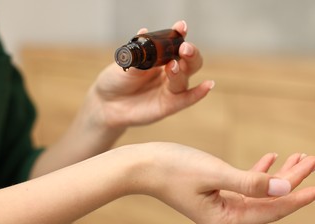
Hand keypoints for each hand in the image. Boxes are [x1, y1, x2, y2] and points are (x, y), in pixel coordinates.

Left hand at [86, 20, 213, 128]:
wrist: (106, 104)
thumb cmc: (117, 80)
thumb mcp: (125, 64)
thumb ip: (137, 54)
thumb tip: (144, 33)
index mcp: (160, 56)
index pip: (174, 43)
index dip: (179, 34)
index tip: (181, 27)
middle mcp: (170, 71)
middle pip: (189, 61)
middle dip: (190, 53)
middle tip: (183, 48)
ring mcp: (171, 89)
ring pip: (185, 78)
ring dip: (182, 70)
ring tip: (172, 66)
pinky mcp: (169, 105)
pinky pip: (187, 99)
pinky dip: (198, 93)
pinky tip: (208, 85)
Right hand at [128, 143, 314, 223]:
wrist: (142, 165)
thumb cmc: (172, 168)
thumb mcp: (214, 173)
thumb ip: (251, 182)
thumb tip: (285, 188)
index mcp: (226, 220)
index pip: (272, 209)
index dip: (298, 196)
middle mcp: (226, 218)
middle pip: (270, 200)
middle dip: (294, 180)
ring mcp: (221, 207)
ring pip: (261, 191)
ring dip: (280, 174)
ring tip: (301, 157)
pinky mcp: (216, 194)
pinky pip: (245, 185)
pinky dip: (259, 171)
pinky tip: (271, 158)